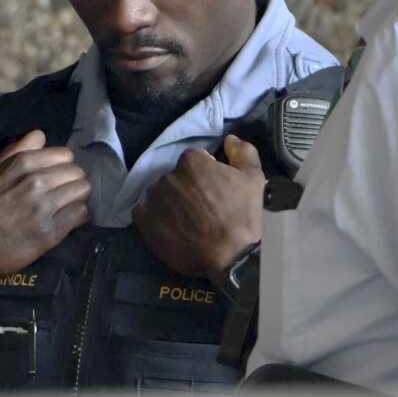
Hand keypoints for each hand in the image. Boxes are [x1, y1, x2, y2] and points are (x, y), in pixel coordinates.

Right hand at [0, 129, 90, 303]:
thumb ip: (14, 152)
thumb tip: (39, 135)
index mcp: (21, 164)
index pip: (64, 155)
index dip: (61, 166)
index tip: (55, 177)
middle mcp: (36, 182)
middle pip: (77, 173)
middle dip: (71, 182)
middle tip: (61, 194)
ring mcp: (45, 208)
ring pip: (82, 192)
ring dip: (76, 198)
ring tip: (65, 207)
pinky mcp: (50, 233)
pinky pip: (80, 215)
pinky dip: (77, 216)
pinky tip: (66, 221)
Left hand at [133, 134, 264, 280]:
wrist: (230, 256)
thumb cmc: (243, 216)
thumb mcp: (254, 179)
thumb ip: (243, 152)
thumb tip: (229, 139)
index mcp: (191, 161)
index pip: (193, 160)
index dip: (204, 174)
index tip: (213, 189)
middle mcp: (168, 175)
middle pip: (175, 176)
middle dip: (186, 187)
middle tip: (202, 206)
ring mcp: (154, 197)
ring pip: (159, 192)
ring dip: (169, 201)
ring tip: (186, 219)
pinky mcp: (144, 219)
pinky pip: (144, 211)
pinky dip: (153, 216)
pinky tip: (170, 226)